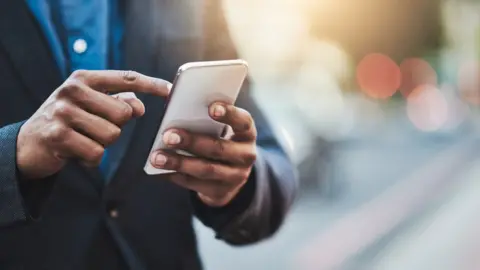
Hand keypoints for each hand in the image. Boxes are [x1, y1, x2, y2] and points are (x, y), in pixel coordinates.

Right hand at [17, 70, 169, 178]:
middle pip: (123, 113)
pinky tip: (76, 152)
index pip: (126, 78)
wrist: (28, 143)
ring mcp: (63, 112)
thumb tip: (139, 106)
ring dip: (103, 144)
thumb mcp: (90, 105)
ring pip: (112, 135)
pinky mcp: (57, 136)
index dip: (151, 85)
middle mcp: (73, 90)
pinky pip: (96, 153)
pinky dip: (91, 159)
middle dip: (116, 127)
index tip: (171, 91)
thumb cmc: (68, 122)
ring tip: (84, 139)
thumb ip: (117, 102)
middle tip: (95, 129)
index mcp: (85, 79)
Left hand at [149, 102, 256, 206]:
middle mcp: (246, 156)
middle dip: (192, 142)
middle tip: (168, 135)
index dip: (229, 114)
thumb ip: (206, 118)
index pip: (243, 122)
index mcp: (247, 134)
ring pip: (206, 169)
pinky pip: (195, 184)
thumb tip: (176, 103)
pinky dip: (175, 176)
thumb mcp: (221, 129)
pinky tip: (159, 170)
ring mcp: (235, 177)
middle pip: (219, 148)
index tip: (211, 108)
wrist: (229, 176)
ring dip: (179, 162)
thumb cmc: (219, 140)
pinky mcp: (220, 192)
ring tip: (157, 157)